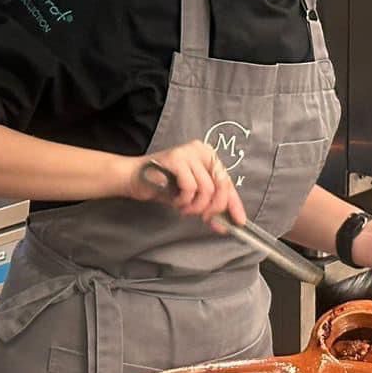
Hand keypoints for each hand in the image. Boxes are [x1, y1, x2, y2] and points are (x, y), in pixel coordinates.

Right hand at [127, 141, 246, 225]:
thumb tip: (229, 221)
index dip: (234, 204)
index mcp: (208, 156)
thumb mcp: (192, 194)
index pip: (228, 182)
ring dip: (195, 207)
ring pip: (207, 189)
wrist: (133, 178)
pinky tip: (176, 201)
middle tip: (203, 218)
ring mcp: (188, 153)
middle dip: (214, 208)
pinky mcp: (176, 159)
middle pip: (222, 185)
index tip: (238, 222)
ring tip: (184, 209)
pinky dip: (184, 200)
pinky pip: (190, 187)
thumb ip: (210, 202)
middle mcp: (201, 150)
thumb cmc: (163, 186)